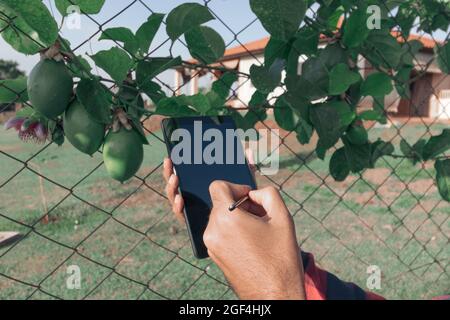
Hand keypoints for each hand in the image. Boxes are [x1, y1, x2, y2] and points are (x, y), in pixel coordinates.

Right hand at [163, 156, 255, 222]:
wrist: (245, 231)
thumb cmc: (243, 205)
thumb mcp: (244, 186)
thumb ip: (245, 171)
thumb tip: (249, 152)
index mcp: (201, 187)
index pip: (185, 174)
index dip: (176, 166)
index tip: (172, 156)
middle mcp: (192, 198)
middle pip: (176, 184)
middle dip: (170, 172)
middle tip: (169, 162)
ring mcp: (190, 210)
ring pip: (175, 198)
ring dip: (172, 188)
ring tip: (175, 178)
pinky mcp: (191, 222)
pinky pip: (181, 214)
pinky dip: (178, 206)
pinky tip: (180, 200)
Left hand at [205, 181, 305, 299]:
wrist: (274, 295)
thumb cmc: (280, 258)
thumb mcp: (282, 217)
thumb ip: (268, 194)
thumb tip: (254, 193)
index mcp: (226, 218)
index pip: (217, 186)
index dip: (236, 186)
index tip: (250, 198)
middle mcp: (212, 231)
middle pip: (220, 203)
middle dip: (240, 205)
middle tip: (261, 217)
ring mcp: (211, 246)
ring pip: (221, 218)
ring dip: (237, 219)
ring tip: (259, 232)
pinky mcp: (214, 256)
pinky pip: (220, 233)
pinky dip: (233, 232)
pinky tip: (252, 242)